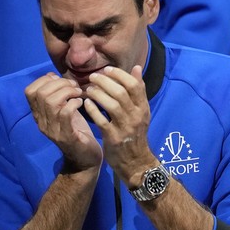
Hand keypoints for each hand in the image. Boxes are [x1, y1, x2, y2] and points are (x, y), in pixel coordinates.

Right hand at [25, 73, 102, 171]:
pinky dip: (74, 103)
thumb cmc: (77, 132)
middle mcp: (42, 122)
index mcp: (39, 115)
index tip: (61, 81)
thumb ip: (57, 95)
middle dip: (60, 84)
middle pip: (41, 93)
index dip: (45, 80)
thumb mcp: (64, 111)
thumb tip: (52, 76)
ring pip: (51, 101)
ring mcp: (52, 130)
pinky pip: (65, 113)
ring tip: (78, 94)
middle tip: (74, 87)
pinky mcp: (66, 136)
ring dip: (68, 92)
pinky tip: (81, 103)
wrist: (84, 161)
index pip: (30, 91)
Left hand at [82, 65, 155, 185]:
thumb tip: (136, 68)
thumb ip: (138, 90)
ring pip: (112, 105)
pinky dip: (93, 110)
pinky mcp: (114, 138)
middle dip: (105, 82)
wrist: (136, 162)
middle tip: (92, 77)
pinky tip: (86, 103)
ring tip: (88, 89)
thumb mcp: (141, 111)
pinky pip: (102, 121)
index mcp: (143, 107)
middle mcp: (136, 116)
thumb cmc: (135, 133)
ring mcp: (125, 128)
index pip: (134, 85)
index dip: (119, 74)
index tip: (106, 70)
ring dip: (98, 94)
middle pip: (121, 92)